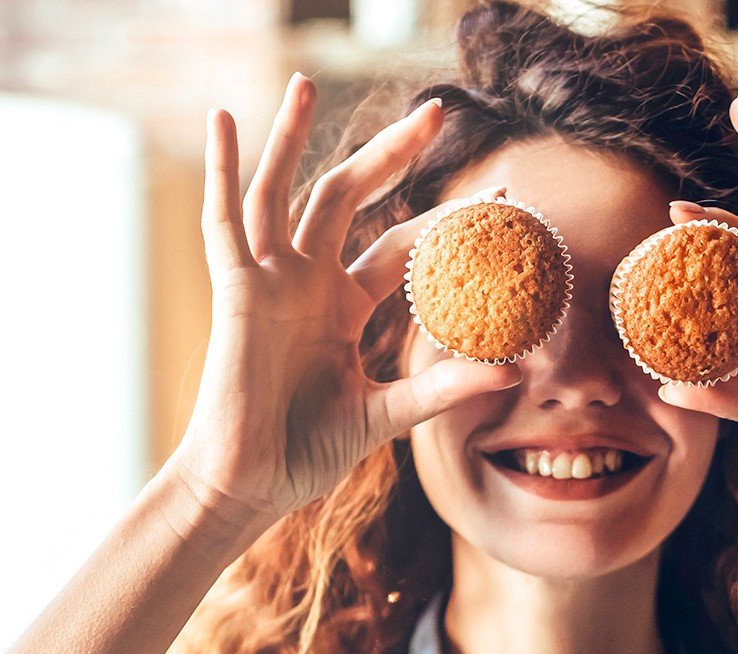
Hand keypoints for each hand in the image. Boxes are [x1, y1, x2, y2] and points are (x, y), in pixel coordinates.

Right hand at [169, 75, 523, 529]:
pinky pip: (225, 220)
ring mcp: (269, 282)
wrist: (250, 486)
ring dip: (292, 136)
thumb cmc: (306, 453)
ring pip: (284, 190)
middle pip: (350, 197)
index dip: (447, 221)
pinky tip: (223, 120)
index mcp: (342, 307)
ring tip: (306, 82)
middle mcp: (306, 283)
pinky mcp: (236, 291)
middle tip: (437, 110)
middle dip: (391, 154)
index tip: (502, 196)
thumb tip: (516, 372)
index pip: (402, 247)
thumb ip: (443, 388)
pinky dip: (222, 169)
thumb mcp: (387, 415)